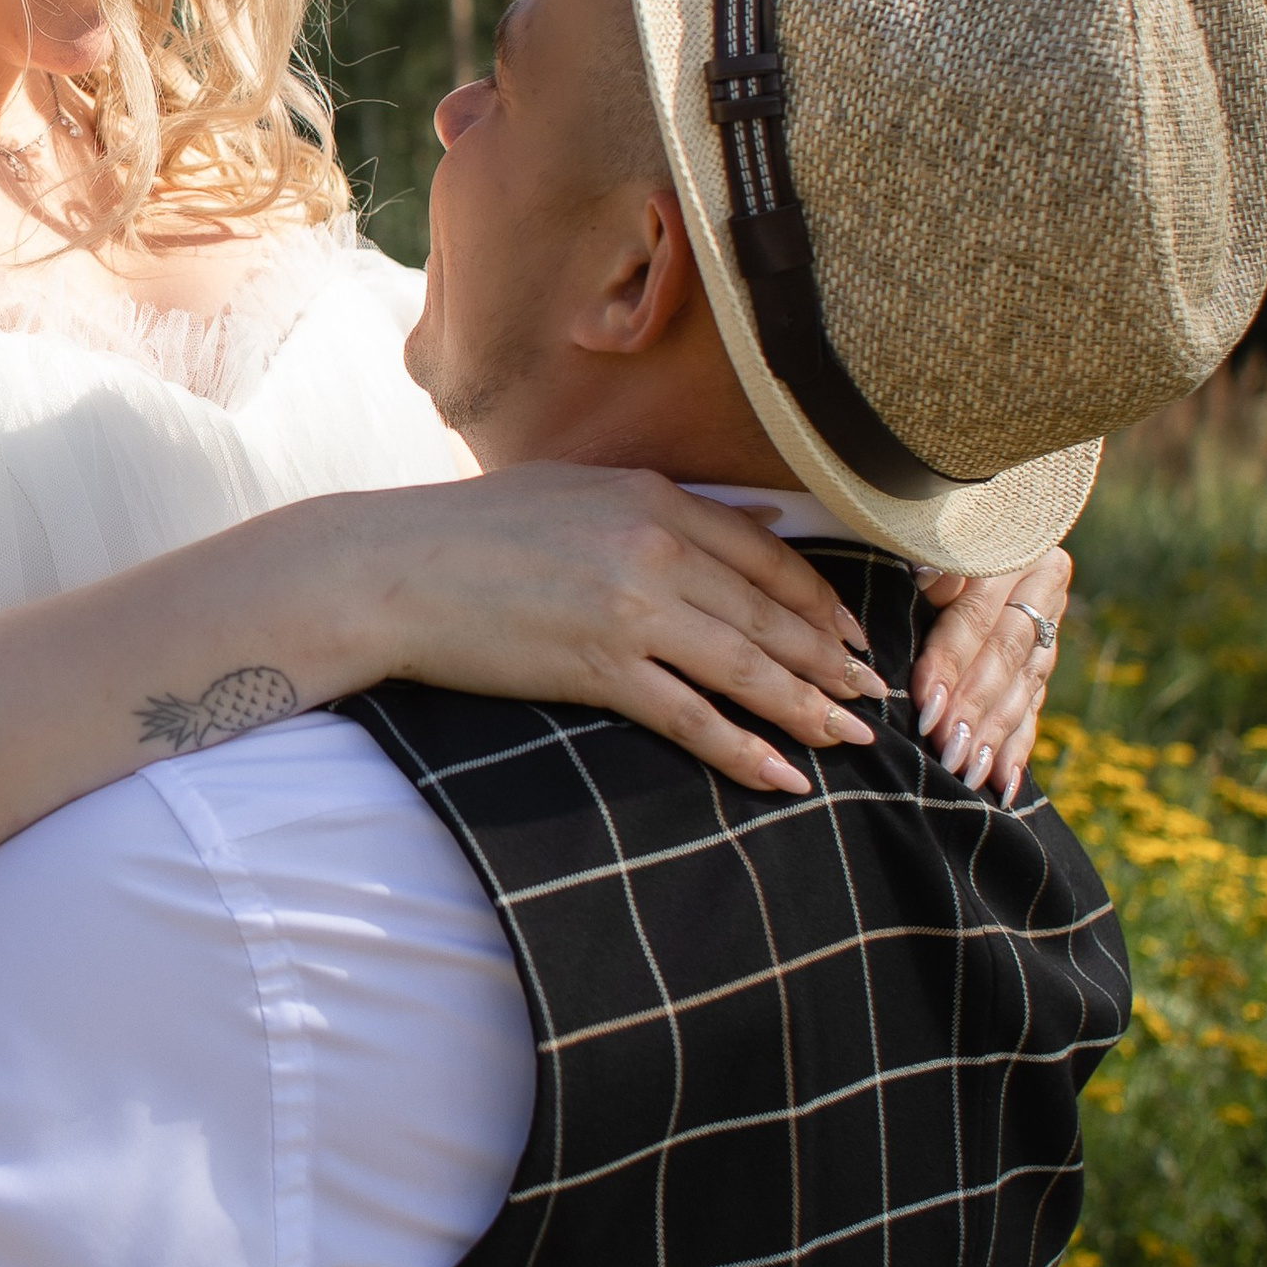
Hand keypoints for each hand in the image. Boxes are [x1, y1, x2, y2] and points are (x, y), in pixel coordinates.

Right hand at [365, 465, 890, 799]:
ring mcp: (630, 611)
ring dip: (807, 709)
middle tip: (872, 697)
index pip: (763, 556)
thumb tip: (750, 525)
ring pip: (745, 667)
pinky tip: (782, 777)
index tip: (848, 636)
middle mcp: (654, 550)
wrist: (393, 570)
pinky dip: (743, 750)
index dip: (816, 602)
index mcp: (652, 499)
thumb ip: (660, 506)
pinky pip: (691, 717)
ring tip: (849, 739)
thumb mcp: (577, 490)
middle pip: (769, 615)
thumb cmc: (472, 530)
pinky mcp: (599, 668)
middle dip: (829, 662)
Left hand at [911, 547, 1071, 803]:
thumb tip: (927, 579)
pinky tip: (1004, 784)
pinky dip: (1017, 748)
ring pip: (1023, 687)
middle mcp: (1041, 586)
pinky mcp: (1045, 661)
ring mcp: (1050, 626)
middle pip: (1004, 658)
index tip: (926, 707)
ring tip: (971, 774)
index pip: (978, 617)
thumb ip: (931, 563)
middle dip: (974, 709)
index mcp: (1012, 550)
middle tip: (949, 753)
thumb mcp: (923, 540)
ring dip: (995, 736)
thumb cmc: (923, 537)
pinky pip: (1035, 707)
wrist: (971, 529)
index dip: (951, 663)